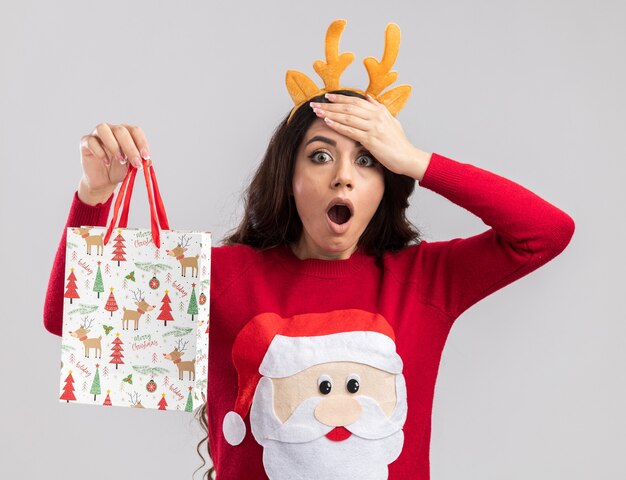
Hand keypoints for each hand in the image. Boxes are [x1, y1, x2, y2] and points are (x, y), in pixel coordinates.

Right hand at [78, 123, 151, 204]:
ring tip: (121, 160)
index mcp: (126, 133)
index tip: (146, 157)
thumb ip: (140, 162)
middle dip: (130, 148)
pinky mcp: (85, 142)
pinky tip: (107, 162)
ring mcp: (97, 134)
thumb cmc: (119, 170)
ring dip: (114, 145)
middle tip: (136, 163)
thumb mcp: (132, 167)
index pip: (135, 131)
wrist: (104, 181)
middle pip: (121, 130)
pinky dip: (100, 152)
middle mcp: (111, 129)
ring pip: (103, 129)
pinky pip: (91, 142)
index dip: (141, 142)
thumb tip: (148, 162)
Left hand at [309, 93, 430, 179]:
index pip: (355, 101)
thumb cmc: (398, 142)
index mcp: (379, 111)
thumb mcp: (390, 121)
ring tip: (317, 112)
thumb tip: (368, 97)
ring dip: (330, 114)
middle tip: (315, 104)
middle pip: (348, 107)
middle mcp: (376, 116)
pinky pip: (351, 131)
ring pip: (347, 117)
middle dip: (330, 105)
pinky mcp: (371, 140)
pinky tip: (328, 122)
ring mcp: (373, 127)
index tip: (326, 97)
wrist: (407, 157)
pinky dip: (338, 126)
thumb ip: (378, 108)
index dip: (339, 98)